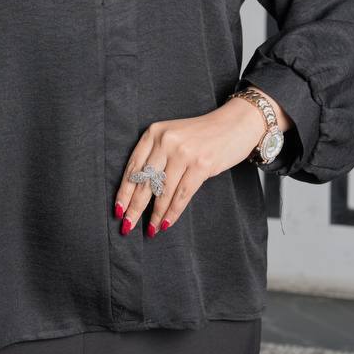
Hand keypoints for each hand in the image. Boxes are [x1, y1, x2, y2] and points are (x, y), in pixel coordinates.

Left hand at [114, 99, 266, 236]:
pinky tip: (166, 223)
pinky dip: (173, 212)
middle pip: (145, 182)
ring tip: (150, 230)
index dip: (124, 191)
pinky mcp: (201, 165)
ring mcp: (184, 153)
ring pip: (163, 192)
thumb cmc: (202, 134)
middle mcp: (166, 141)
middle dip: (134, 208)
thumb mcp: (173, 136)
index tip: (117, 210)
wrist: (236, 123)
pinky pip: (182, 195)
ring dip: (155, 215)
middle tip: (127, 226)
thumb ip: (156, 156)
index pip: (133, 167)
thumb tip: (139, 191)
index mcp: (154, 133)